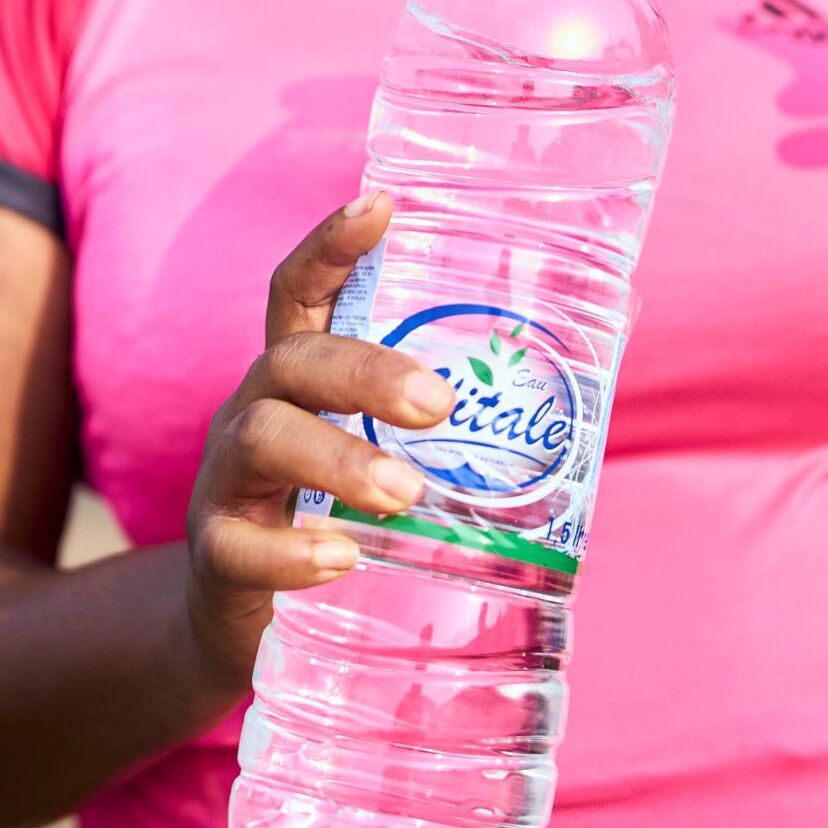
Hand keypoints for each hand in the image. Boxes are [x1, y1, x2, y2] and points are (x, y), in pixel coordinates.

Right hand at [184, 191, 453, 698]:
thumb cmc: (334, 517)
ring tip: (406, 496)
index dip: (332, 245)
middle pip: (292, 360)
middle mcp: (255, 411)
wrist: (239, 623)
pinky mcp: (219, 556)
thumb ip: (461, 414)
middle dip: (365, 372)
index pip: (300, 291)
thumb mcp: (381, 454)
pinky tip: (342, 560)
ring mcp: (228, 482)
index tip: (381, 204)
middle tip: (439, 404)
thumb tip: (608, 344)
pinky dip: (292, 553)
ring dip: (340, 460)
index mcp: (300, 379)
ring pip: (264, 440)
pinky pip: (241, 545)